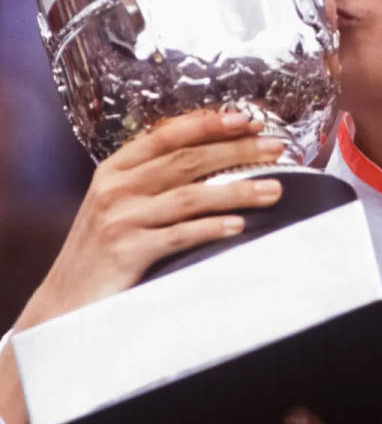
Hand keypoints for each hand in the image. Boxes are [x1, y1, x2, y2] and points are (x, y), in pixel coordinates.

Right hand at [16, 109, 283, 330]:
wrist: (63, 304)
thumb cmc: (102, 252)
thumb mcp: (119, 205)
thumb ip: (153, 180)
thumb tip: (212, 157)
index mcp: (114, 169)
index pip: (167, 134)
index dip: (209, 124)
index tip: (247, 119)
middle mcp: (115, 188)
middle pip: (186, 160)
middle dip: (236, 150)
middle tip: (275, 147)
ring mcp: (120, 219)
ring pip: (190, 196)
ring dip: (237, 190)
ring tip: (274, 189)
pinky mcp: (127, 251)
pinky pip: (180, 235)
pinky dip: (212, 228)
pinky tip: (239, 225)